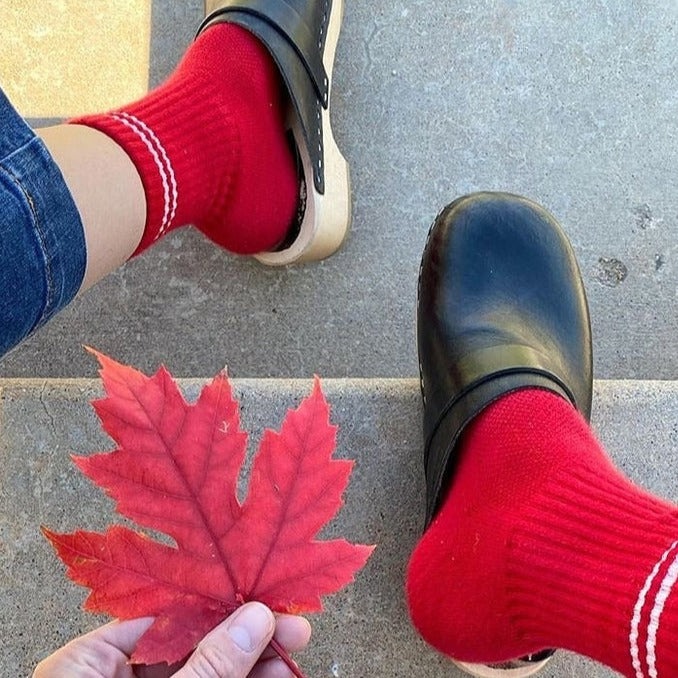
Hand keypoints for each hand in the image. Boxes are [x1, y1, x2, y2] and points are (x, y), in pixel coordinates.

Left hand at [34, 602, 310, 677]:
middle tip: (290, 633)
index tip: (263, 605)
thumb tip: (253, 621)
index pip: (162, 619)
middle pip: (189, 648)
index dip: (218, 609)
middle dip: (243, 643)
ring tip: (288, 664)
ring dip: (248, 671)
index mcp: (86, 667)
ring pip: (202, 676)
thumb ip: (210, 668)